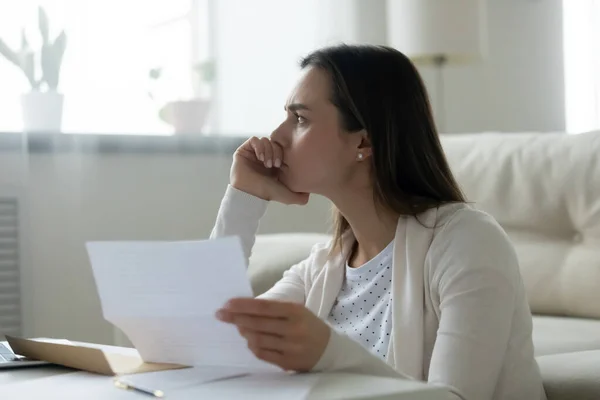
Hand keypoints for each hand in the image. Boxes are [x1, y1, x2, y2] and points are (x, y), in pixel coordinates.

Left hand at [216, 298, 330, 371]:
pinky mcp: (287, 362)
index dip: (243, 305)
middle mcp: (293, 329)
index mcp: (295, 311)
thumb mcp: (296, 311)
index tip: (227, 304)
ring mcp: (290, 347)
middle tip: (221, 314)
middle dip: (236, 318)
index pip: (264, 307)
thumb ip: (273, 309)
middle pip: (258, 323)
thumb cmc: (307, 325)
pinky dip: (252, 346)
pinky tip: (249, 340)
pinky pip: (262, 354)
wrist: (328, 349)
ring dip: (243, 332)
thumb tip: (244, 308)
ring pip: (258, 339)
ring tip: (237, 326)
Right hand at [230, 137, 308, 204]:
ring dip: (268, 151)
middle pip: (275, 143)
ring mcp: (255, 152)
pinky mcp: (245, 150)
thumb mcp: (288, 196)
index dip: (284, 153)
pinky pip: (254, 140)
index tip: (282, 165)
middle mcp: (265, 156)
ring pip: (266, 140)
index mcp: (275, 163)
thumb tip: (310, 193)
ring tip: (266, 163)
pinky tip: (260, 158)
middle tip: (275, 164)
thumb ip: (300, 196)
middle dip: (276, 152)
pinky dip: (259, 146)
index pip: (283, 149)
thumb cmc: (266, 193)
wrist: (248, 193)